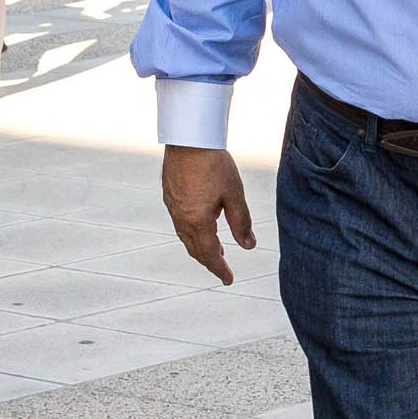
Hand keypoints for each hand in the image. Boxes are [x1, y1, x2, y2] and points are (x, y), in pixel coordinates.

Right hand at [161, 146, 255, 284]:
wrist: (189, 138)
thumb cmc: (214, 164)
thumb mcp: (234, 195)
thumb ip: (242, 223)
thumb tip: (248, 246)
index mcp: (198, 221)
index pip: (209, 254)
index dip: (219, 269)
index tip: (228, 279)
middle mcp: (181, 217)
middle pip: (195, 248)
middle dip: (209, 260)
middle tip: (222, 267)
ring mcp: (172, 206)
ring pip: (185, 236)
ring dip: (200, 246)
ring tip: (214, 249)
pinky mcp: (169, 194)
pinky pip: (179, 221)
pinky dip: (191, 231)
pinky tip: (200, 224)